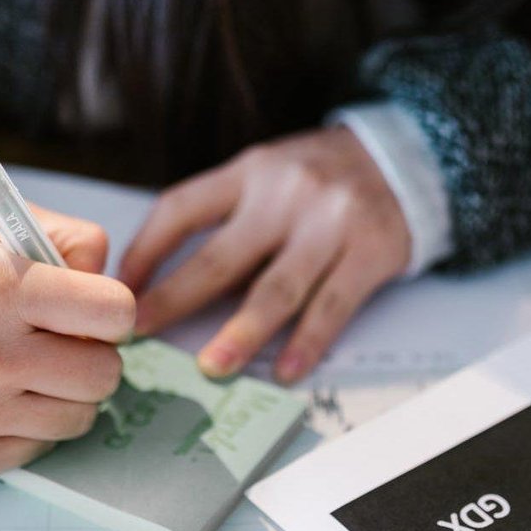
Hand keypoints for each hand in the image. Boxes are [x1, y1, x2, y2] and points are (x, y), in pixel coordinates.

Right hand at [0, 209, 135, 476]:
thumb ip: (69, 240)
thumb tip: (109, 282)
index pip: (116, 312)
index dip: (109, 308)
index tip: (87, 307)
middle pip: (106, 373)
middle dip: (92, 354)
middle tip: (58, 341)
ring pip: (82, 416)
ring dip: (65, 393)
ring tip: (27, 367)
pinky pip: (42, 445)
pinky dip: (30, 423)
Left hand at [119, 126, 409, 382]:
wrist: (406, 160)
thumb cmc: (321, 178)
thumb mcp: (269, 175)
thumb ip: (228, 218)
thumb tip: (170, 284)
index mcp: (250, 171)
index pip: (182, 209)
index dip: (146, 251)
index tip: (124, 290)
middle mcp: (287, 193)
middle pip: (221, 256)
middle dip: (176, 300)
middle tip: (141, 333)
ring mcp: (331, 223)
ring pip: (277, 288)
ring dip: (241, 333)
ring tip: (212, 367)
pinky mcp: (371, 252)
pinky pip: (332, 306)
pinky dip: (307, 342)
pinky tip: (286, 370)